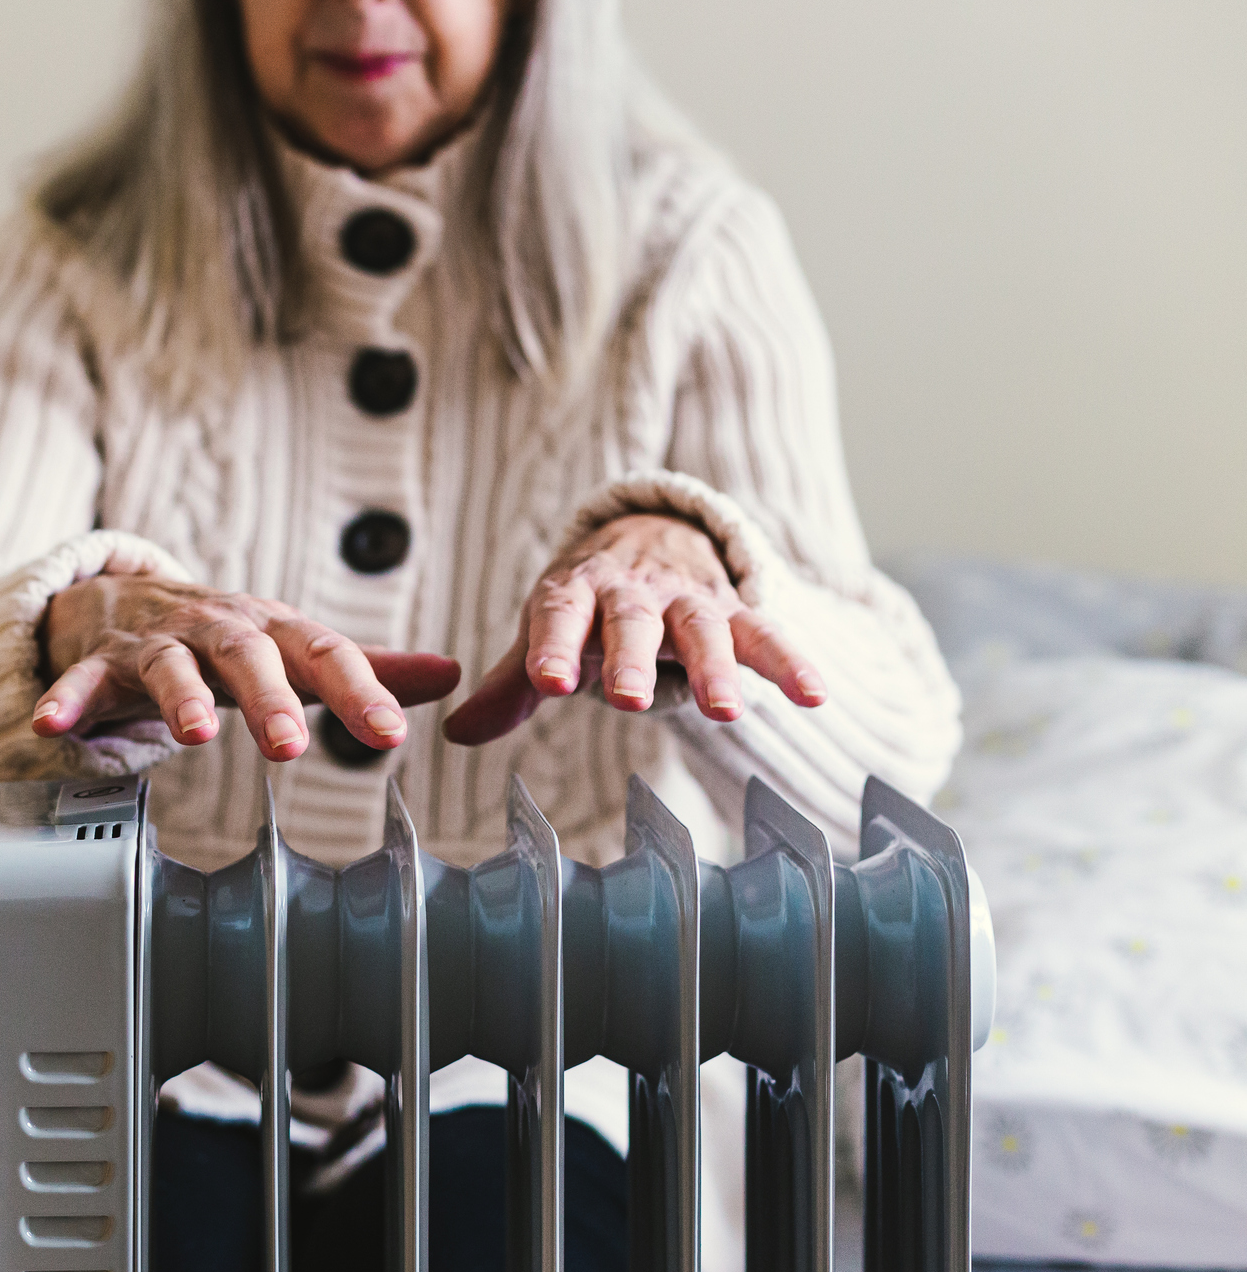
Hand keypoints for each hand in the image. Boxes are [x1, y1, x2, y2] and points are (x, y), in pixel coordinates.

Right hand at [33, 574, 462, 761]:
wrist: (127, 598)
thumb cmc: (225, 636)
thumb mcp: (294, 647)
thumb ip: (364, 668)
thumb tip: (450, 675)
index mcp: (273, 629)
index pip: (324, 654)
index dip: (359, 692)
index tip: (389, 734)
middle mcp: (217, 629)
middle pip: (247, 655)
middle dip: (270, 697)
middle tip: (291, 745)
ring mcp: (157, 643)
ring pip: (170, 665)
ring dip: (180, 698)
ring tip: (192, 736)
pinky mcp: (102, 661)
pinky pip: (81, 681)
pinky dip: (68, 700)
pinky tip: (54, 726)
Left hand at [441, 513, 825, 745]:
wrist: (651, 537)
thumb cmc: (588, 603)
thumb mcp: (546, 631)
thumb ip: (508, 686)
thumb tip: (456, 734)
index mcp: (575, 592)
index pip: (559, 615)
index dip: (552, 647)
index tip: (546, 682)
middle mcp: (632, 591)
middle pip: (632, 622)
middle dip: (631, 660)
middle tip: (627, 700)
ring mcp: (687, 598)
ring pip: (703, 628)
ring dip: (716, 668)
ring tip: (728, 713)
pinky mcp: (734, 610)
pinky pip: (766, 634)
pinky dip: (792, 662)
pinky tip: (815, 695)